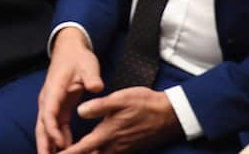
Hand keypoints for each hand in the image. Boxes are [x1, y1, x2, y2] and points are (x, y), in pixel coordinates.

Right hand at [36, 28, 103, 153]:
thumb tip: (97, 87)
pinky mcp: (58, 108)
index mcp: (54, 89)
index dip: (53, 130)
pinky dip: (58, 140)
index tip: (61, 144)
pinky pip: (56, 126)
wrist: (70, 50)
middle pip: (42, 125)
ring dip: (48, 145)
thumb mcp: (88, 65)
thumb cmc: (78, 58)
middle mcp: (48, 99)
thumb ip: (92, 77)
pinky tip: (64, 150)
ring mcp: (52, 104)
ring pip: (46, 128)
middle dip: (44, 144)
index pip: (49, 113)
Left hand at [62, 87, 181, 153]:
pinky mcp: (127, 148)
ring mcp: (120, 149)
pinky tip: (92, 151)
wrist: (169, 114)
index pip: (81, 149)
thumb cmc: (144, 104)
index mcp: (107, 134)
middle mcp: (112, 146)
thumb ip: (99, 106)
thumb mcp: (120, 99)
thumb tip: (79, 110)